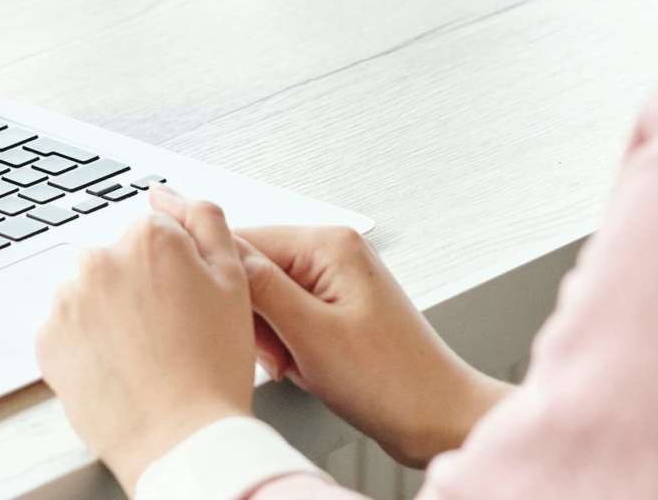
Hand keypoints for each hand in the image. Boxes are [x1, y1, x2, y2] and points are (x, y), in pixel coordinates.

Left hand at [36, 194, 256, 494]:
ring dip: (107, 315)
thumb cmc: (213, 367)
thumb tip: (169, 192)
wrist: (182, 440)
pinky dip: (84, 345)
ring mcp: (68, 300)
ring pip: (89, 295)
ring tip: (142, 355)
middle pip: (117, 260)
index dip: (173, 271)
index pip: (153, 235)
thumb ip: (205, 220)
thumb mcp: (234, 279)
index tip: (182, 303)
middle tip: (167, 333)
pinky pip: (65, 331)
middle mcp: (100, 259)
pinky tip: (117, 367)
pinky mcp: (47, 340)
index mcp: (148, 237)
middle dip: (135, 287)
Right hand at [233, 219, 510, 468]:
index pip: (246, 240)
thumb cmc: (391, 380)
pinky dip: (289, 343)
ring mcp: (338, 278)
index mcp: (329, 243)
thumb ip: (262, 288)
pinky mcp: (339, 305)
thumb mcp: (311, 334)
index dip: (229, 286)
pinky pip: (291, 315)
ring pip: (271, 296)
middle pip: (257, 269)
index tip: (229, 324)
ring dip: (273, 335)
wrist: (435, 416)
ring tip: (297, 364)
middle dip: (257, 317)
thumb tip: (222, 252)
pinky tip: (306, 366)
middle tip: (278, 354)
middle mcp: (334, 251)